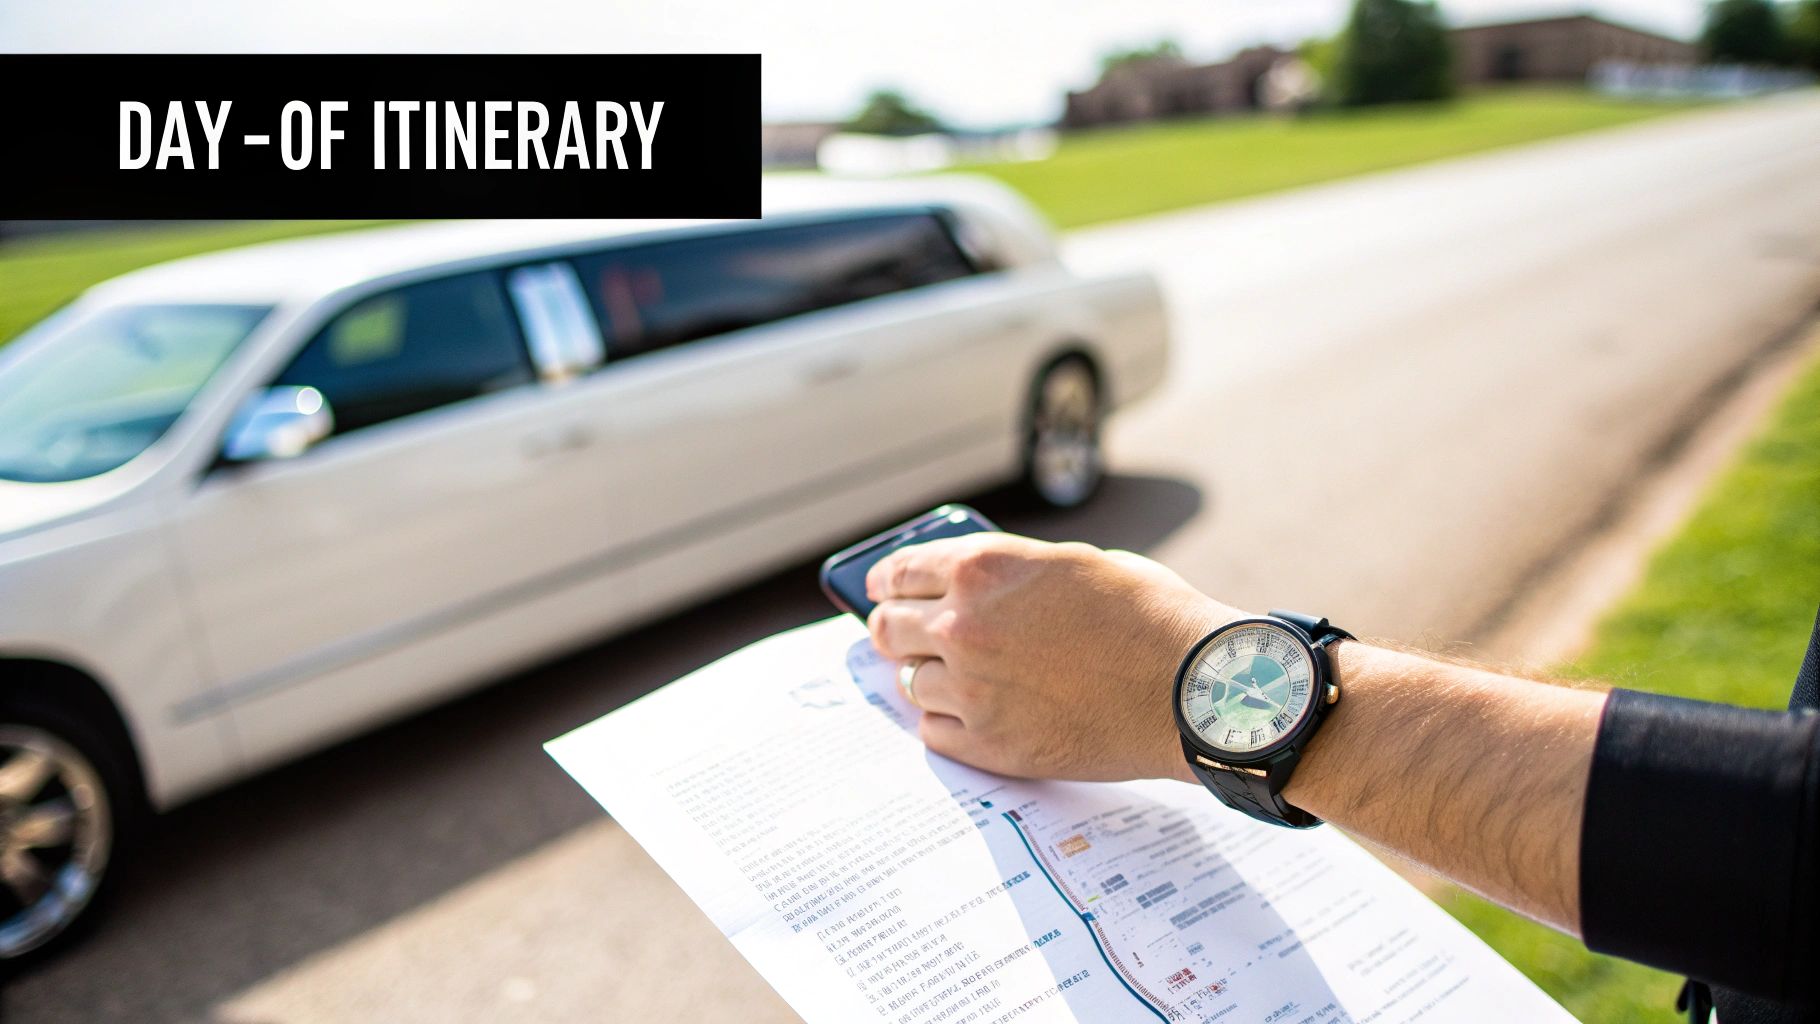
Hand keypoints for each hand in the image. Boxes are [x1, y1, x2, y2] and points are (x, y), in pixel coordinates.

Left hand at [865, 533, 1240, 781]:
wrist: (1191, 689)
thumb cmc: (1148, 617)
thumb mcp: (1072, 564)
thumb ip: (1009, 575)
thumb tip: (973, 591)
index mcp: (981, 568)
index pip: (897, 572)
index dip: (887, 582)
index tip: (883, 590)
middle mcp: (962, 626)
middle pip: (886, 628)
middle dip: (893, 629)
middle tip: (906, 636)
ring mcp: (971, 690)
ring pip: (910, 683)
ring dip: (930, 678)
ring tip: (963, 678)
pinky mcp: (989, 745)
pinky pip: (934, 732)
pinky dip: (948, 722)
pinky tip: (977, 713)